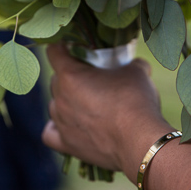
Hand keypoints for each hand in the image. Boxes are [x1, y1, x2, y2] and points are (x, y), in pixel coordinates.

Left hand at [42, 44, 171, 181]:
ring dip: (66, 101)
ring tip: (86, 104)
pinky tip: (68, 125)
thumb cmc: (135, 100)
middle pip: (56, 79)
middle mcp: (60, 97)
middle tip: (91, 78)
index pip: (53, 51)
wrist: (140, 141)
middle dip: (70, 75)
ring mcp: (61, 122)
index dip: (62, 46)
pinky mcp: (66, 144)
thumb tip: (135, 64)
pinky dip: (56, 127)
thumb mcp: (137, 71)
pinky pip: (50, 133)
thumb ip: (131, 63)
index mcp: (70, 75)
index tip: (73, 46)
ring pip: (55, 105)